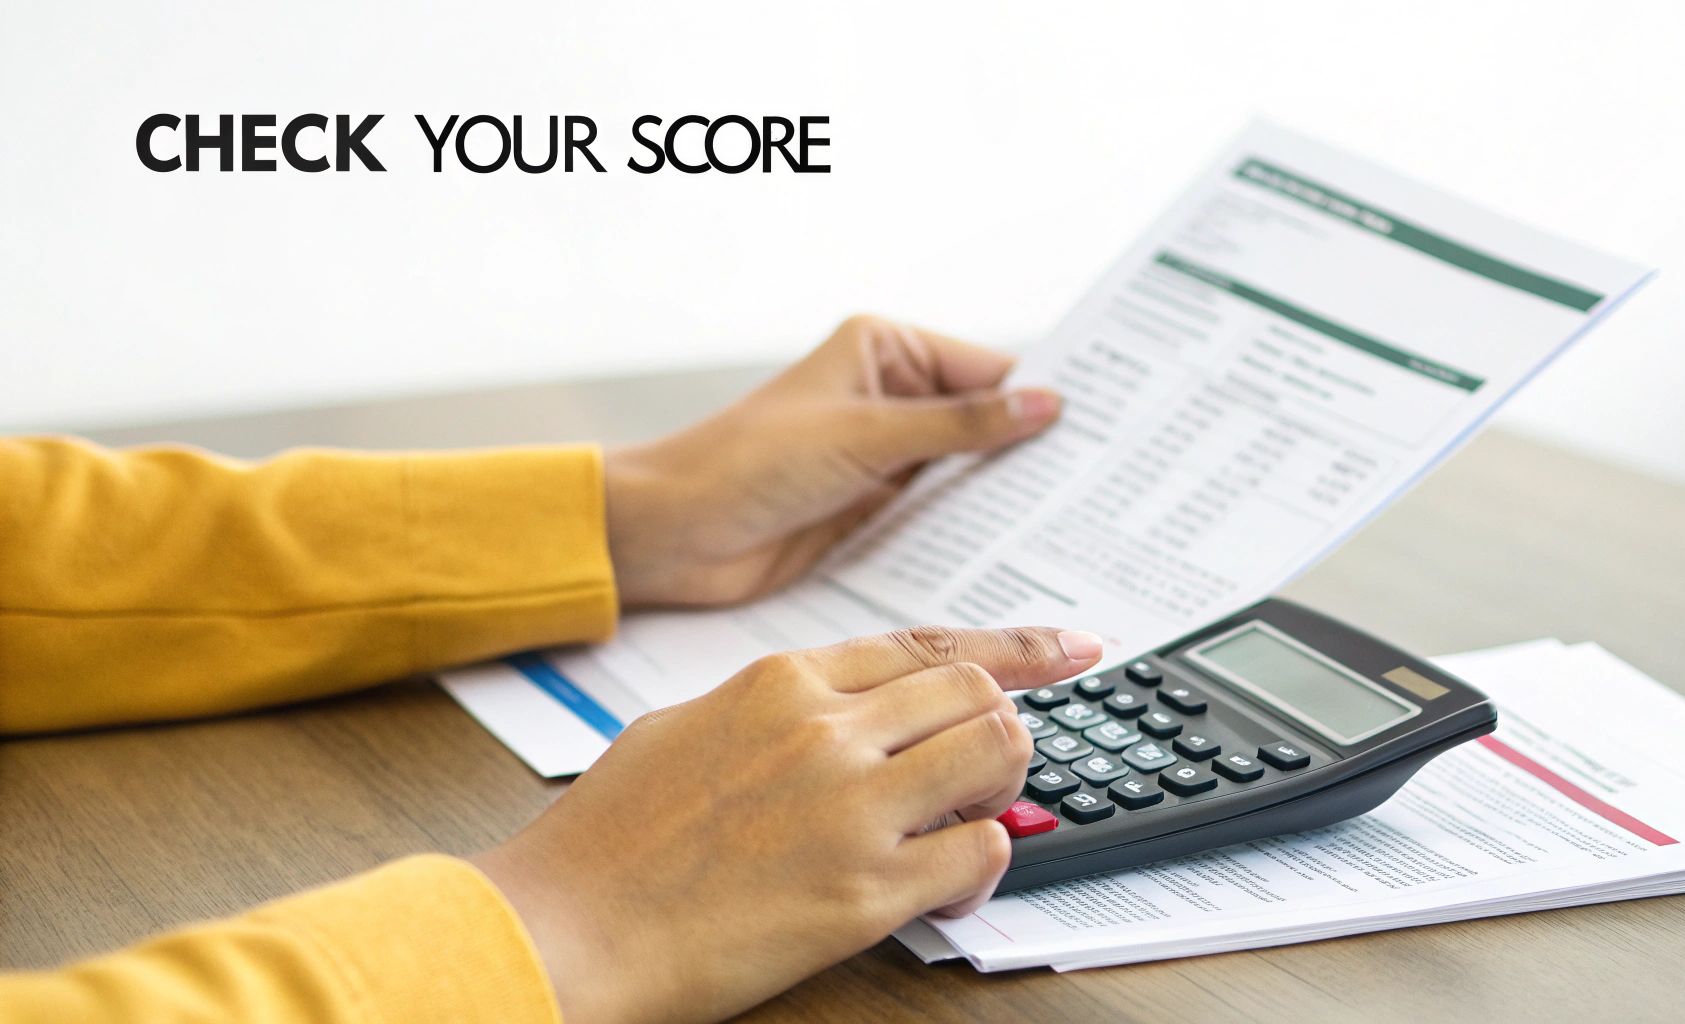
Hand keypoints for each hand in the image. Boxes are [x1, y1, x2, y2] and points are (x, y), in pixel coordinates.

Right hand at [471, 624, 1102, 1022]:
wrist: (565, 927)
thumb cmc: (609, 837)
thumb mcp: (686, 726)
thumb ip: (775, 707)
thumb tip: (842, 709)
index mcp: (782, 680)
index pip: (928, 646)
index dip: (1013, 648)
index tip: (1069, 647)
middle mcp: (826, 730)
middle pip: (978, 693)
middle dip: (1003, 726)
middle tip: (991, 765)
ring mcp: (850, 808)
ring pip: (999, 754)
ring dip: (1003, 786)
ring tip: (970, 817)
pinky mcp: (863, 892)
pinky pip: (981, 853)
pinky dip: (982, 864)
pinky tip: (945, 881)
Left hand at [601, 314, 1061, 606]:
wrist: (674, 535)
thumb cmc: (746, 463)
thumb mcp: (865, 437)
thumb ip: (959, 427)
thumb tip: (1043, 406)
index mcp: (884, 351)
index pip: (987, 369)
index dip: (1044, 395)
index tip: (1107, 422)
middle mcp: (889, 398)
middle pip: (985, 422)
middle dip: (1036, 450)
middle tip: (1110, 478)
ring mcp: (884, 457)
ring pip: (968, 473)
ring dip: (1009, 496)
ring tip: (1083, 520)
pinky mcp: (875, 510)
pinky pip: (940, 516)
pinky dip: (975, 531)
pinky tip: (1022, 552)